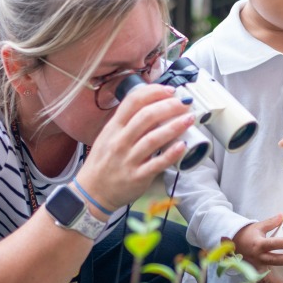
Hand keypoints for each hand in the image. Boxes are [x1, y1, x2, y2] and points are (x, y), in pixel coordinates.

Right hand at [78, 84, 194, 209]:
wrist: (92, 192)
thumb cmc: (104, 162)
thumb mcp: (109, 136)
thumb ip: (128, 122)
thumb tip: (155, 107)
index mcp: (114, 128)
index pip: (133, 101)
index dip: (153, 92)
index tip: (169, 90)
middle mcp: (120, 141)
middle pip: (146, 116)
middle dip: (169, 106)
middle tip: (185, 102)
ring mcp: (128, 159)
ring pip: (153, 138)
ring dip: (174, 126)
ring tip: (189, 118)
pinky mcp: (137, 177)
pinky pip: (157, 164)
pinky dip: (171, 154)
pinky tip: (182, 145)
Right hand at [232, 215, 282, 282]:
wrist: (232, 242)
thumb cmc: (247, 233)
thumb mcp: (258, 226)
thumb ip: (271, 222)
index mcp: (258, 244)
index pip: (271, 244)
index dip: (282, 243)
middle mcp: (257, 257)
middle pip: (274, 260)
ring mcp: (256, 267)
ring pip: (269, 277)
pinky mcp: (254, 272)